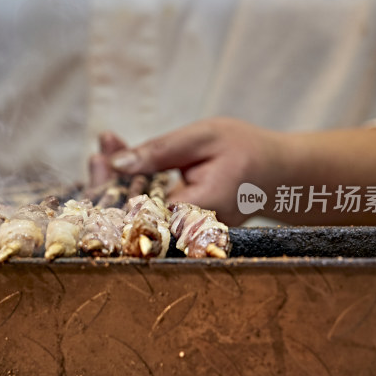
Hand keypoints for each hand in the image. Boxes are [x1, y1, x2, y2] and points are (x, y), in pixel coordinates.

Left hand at [95, 117, 286, 224]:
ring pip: (139, 212)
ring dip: (118, 183)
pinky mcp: (183, 232)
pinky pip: (150, 210)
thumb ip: (160, 152)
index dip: (113, 190)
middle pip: (134, 214)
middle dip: (109, 184)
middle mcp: (190, 232)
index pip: (142, 210)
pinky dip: (134, 187)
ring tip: (103, 151)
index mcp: (199, 208)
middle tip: (96, 154)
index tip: (96, 163)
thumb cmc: (246, 149)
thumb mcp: (203, 138)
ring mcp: (187, 237)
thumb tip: (116, 163)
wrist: (279, 174)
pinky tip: (120, 163)